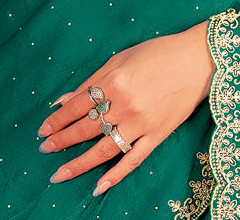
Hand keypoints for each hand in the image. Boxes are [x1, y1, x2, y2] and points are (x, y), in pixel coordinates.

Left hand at [36, 21, 213, 196]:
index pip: (77, 106)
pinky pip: (133, 160)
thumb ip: (92, 81)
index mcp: (114, 81)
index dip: (58, 120)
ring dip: (78, 164)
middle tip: (44, 150)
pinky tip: (98, 187)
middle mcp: (125, 105)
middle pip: (86, 128)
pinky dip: (115, 176)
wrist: (197, 60)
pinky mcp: (157, 136)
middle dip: (61, 140)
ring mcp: (141, 123)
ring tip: (59, 174)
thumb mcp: (121, 58)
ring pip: (103, 150)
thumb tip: (64, 100)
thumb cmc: (158, 53)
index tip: (42, 130)